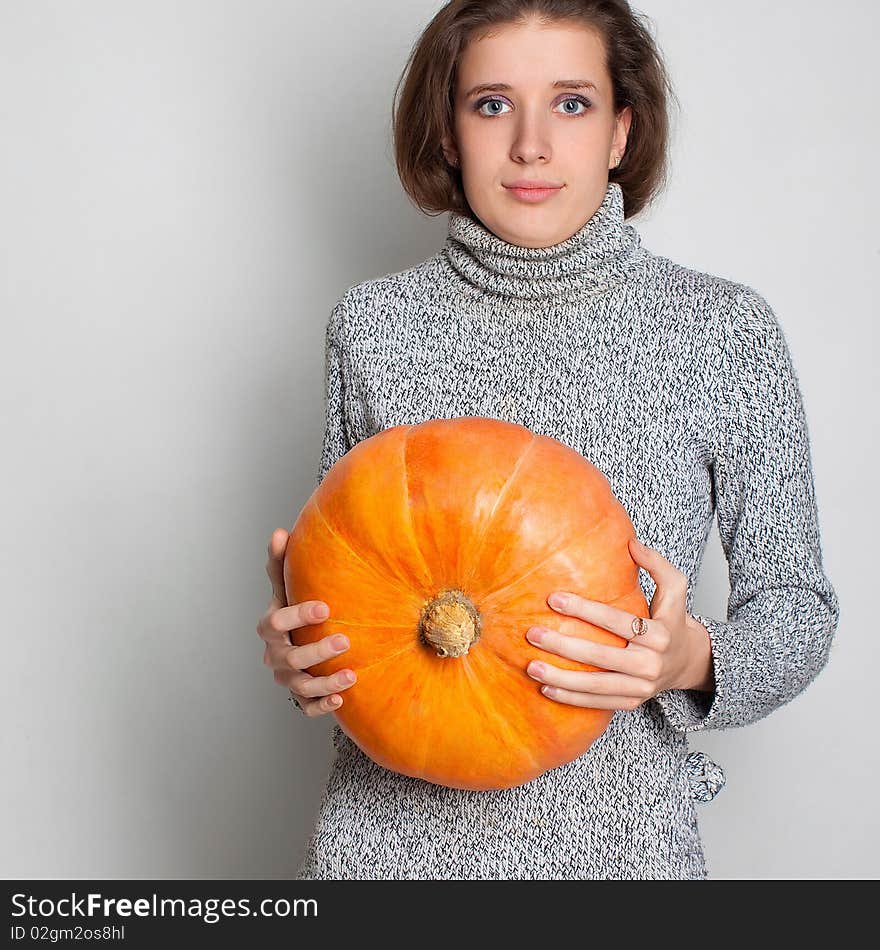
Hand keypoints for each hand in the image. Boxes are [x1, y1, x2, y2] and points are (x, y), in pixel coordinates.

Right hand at [255, 528, 356, 716]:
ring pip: (300, 686)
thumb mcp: (287, 587)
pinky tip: (342, 699)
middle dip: (315, 650)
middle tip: (345, 639)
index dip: (297, 616)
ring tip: (351, 675)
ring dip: (325, 682)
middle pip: (288, 658)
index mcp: (271, 627)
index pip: (275, 623)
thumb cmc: (293, 609)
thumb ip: (281, 563)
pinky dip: (322, 706)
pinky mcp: (301, 698)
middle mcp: (275, 655)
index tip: (324, 607)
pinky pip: (307, 708)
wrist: (298, 643)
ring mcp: (287, 678)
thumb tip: (278, 532)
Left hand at [523, 537, 713, 710]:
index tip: (553, 599)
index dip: (584, 609)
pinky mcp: (631, 702)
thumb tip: (631, 543)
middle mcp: (650, 664)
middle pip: (600, 656)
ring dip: (560, 678)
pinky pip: (598, 703)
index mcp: (659, 635)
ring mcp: (641, 687)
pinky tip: (546, 689)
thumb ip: (656, 564)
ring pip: (596, 685)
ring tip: (531, 667)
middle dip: (563, 645)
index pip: (616, 621)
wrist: (688, 662)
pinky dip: (571, 699)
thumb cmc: (673, 621)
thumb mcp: (675, 589)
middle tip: (532, 633)